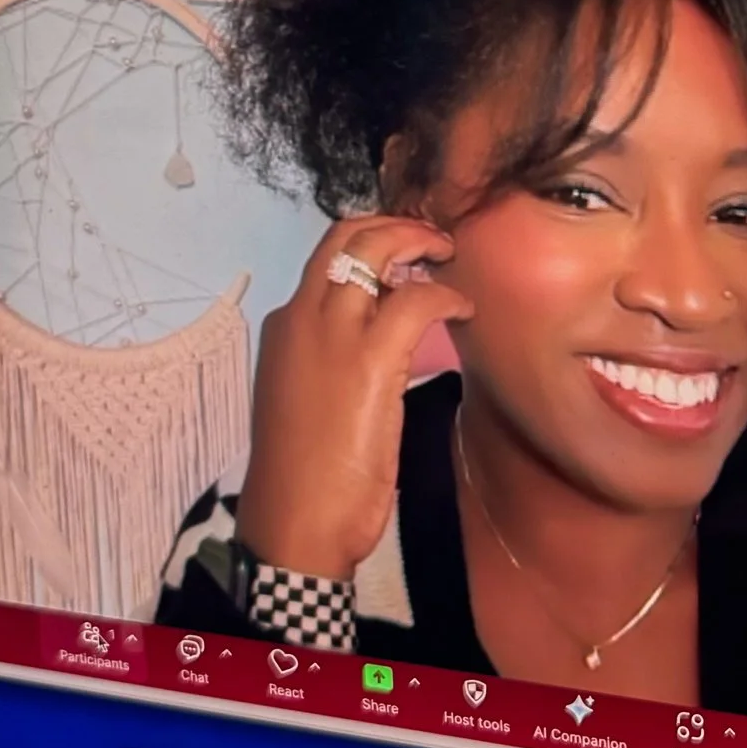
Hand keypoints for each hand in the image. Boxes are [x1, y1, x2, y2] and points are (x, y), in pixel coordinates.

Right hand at [234, 215, 468, 580]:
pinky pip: (416, 299)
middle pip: (345, 235)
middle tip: (431, 241)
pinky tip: (462, 309)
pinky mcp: (369, 360)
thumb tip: (372, 345)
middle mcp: (300, 318)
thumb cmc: (302, 476)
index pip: (325, 261)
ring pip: (374, 248)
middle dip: (394, 224)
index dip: (370, 245)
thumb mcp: (304, 401)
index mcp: (284, 328)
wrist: (294, 522)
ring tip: (447, 258)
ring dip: (418, 241)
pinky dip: (445, 294)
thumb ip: (327, 363)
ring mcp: (331, 334)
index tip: (404, 257)